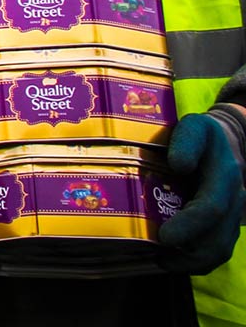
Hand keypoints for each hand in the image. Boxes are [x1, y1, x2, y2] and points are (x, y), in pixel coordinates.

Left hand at [158, 112, 244, 273]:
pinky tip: (172, 260)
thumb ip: (186, 143)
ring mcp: (234, 215)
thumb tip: (178, 165)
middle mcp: (234, 201)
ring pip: (220, 250)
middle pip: (217, 240)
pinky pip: (218, 249)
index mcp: (225, 177)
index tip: (164, 237)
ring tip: (160, 262)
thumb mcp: (194, 127)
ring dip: (191, 263)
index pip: (210, 208)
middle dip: (188, 256)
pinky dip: (197, 260)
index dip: (188, 226)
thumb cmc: (204, 134)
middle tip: (157, 259)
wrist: (230, 141)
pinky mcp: (227, 224)